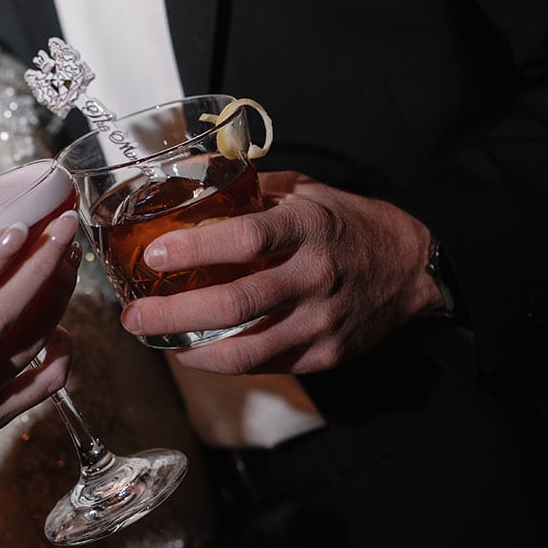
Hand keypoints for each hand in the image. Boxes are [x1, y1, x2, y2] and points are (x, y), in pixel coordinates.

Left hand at [119, 172, 442, 374]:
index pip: (246, 239)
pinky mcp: (324, 355)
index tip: (153, 254)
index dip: (195, 250)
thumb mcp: (310, 194)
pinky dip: (223, 362)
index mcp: (308, 229)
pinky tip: (197, 351)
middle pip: (235, 303)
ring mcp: (320, 322)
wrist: (413, 270)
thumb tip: (195, 181)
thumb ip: (256, 192)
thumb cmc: (352, 226)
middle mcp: (314, 277)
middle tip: (134, 315)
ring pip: (245, 350)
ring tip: (157, 340)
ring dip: (190, 349)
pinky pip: (264, 366)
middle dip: (173, 313)